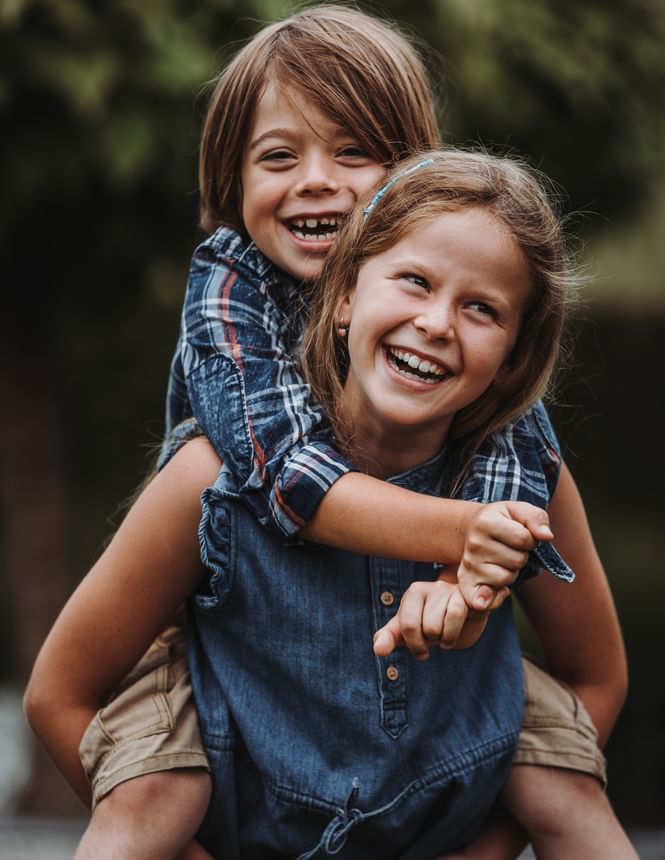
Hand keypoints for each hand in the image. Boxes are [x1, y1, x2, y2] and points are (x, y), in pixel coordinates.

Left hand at [373, 572, 489, 659]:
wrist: (468, 621)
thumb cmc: (435, 623)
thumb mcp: (409, 632)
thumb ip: (389, 637)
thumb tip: (377, 650)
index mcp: (414, 593)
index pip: (407, 625)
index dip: (415, 645)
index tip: (421, 651)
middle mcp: (432, 587)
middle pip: (427, 628)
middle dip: (432, 641)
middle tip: (437, 637)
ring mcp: (453, 590)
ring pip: (441, 624)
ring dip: (445, 639)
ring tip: (446, 636)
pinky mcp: (470, 597)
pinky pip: (457, 614)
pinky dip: (455, 633)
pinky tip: (456, 633)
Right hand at [459, 501, 553, 611]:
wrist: (473, 529)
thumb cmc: (502, 520)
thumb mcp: (519, 510)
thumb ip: (536, 518)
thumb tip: (546, 537)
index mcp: (486, 522)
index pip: (525, 539)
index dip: (531, 540)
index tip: (522, 535)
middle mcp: (474, 544)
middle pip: (517, 560)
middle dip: (521, 556)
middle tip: (510, 548)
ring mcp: (469, 564)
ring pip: (507, 578)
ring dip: (511, 571)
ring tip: (502, 560)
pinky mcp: (466, 582)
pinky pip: (485, 600)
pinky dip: (495, 599)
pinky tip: (497, 590)